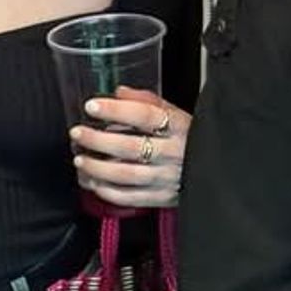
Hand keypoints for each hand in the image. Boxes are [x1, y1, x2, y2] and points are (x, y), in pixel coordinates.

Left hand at [70, 87, 188, 208]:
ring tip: (80, 159)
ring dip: (98, 168)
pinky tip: (94, 182)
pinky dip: (108, 191)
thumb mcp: (175, 113)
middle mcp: (172, 152)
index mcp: (178, 126)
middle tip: (78, 133)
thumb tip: (119, 93)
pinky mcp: (161, 197)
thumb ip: (147, 101)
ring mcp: (166, 177)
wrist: (212, 169)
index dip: (116, 110)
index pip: (145, 115)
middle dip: (98, 140)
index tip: (92, 106)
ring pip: (127, 174)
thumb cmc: (189, 139)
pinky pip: (131, 197)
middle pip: (131, 146)